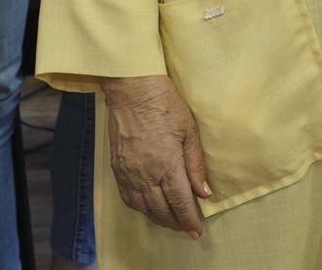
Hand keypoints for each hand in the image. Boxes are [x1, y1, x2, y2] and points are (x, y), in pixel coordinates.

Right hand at [101, 75, 209, 237]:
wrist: (132, 91)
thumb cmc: (166, 105)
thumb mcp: (189, 130)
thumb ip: (195, 164)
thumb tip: (204, 192)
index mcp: (167, 165)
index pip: (180, 202)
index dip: (189, 219)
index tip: (197, 231)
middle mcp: (145, 174)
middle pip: (161, 210)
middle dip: (175, 222)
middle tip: (187, 228)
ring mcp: (129, 173)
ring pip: (143, 207)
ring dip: (158, 218)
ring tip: (171, 221)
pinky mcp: (117, 168)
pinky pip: (128, 198)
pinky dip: (140, 208)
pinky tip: (148, 208)